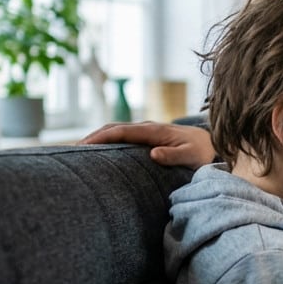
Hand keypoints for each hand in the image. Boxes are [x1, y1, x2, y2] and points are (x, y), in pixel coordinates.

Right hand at [79, 121, 216, 167]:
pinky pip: (122, 136)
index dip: (101, 137)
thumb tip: (153, 154)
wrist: (212, 143)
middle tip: (70, 150)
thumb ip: (174, 156)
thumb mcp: (191, 156)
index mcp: (154, 131)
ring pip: (115, 130)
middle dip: (92, 137)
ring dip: (97, 138)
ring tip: (77, 152)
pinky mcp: (146, 136)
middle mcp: (147, 128)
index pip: (121, 132)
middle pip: (113, 128)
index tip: (84, 146)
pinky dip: (106, 140)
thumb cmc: (202, 152)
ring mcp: (146, 131)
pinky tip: (97, 152)